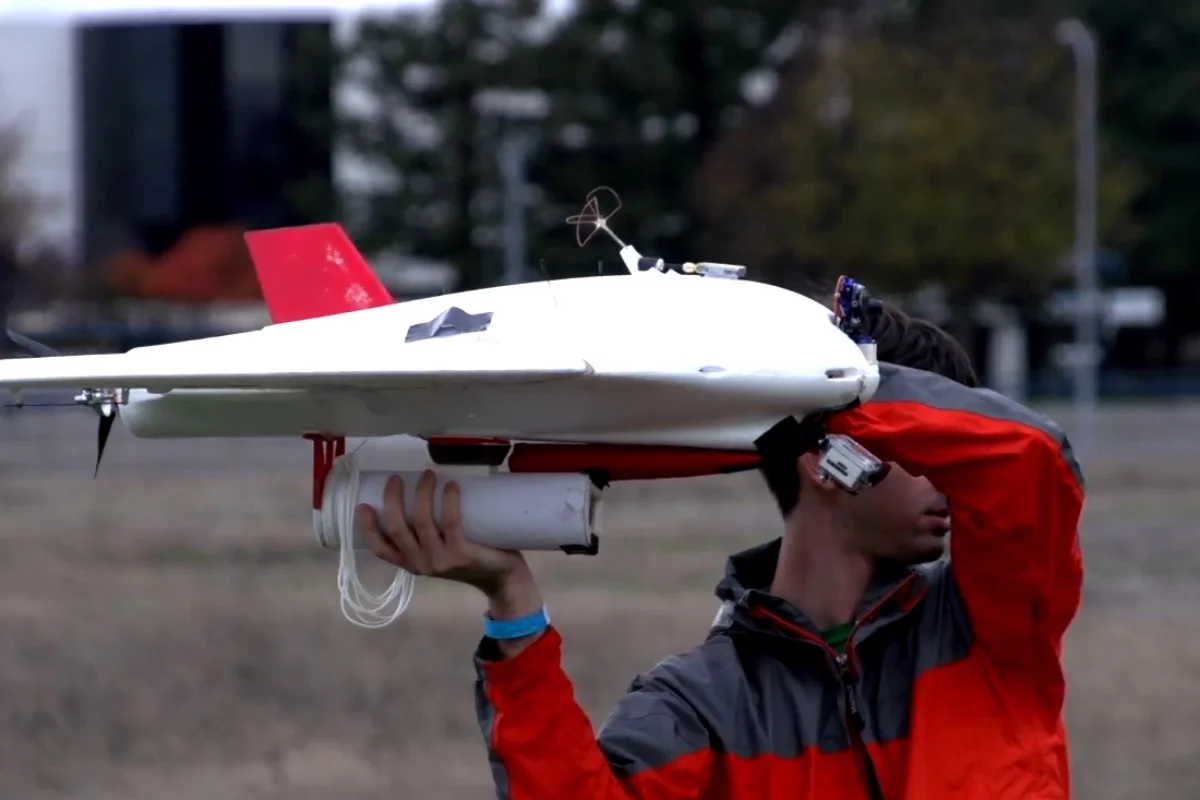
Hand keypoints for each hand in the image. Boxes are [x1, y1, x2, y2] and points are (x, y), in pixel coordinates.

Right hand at [358, 470, 528, 597]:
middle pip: (398, 529)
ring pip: (422, 522)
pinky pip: (450, 522)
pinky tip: (451, 485)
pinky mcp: (461, 554)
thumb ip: (428, 535)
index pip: (381, 550)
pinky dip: (449, 501)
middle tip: (397, 478)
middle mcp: (422, 564)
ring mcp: (441, 561)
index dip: (368, 528)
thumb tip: (419, 493)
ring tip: (428, 475)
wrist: (503, 578)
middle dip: (393, 500)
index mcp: (412, 563)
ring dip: (423, 494)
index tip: (363, 505)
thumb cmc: (471, 558)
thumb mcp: (440, 552)